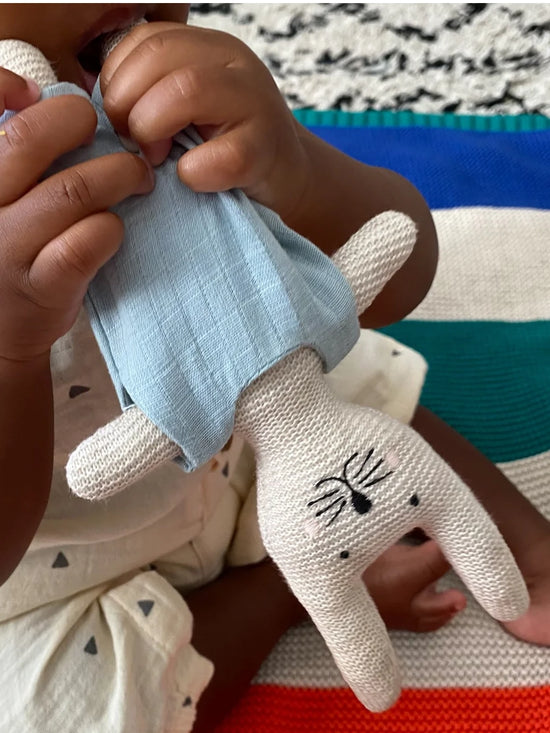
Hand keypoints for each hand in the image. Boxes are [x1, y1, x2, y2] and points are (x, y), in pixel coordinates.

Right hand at [0, 68, 152, 362]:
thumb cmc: (8, 247)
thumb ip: (16, 155)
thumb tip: (46, 101)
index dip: (4, 85)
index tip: (35, 97)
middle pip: (30, 139)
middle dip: (80, 123)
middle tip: (107, 132)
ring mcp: (7, 247)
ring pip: (71, 191)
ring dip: (119, 176)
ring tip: (138, 177)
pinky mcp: (42, 284)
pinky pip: (86, 242)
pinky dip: (111, 227)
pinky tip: (115, 227)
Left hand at [100, 21, 308, 220]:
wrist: (286, 180)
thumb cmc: (225, 148)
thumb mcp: (187, 107)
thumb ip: (151, 91)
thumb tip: (96, 106)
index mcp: (207, 48)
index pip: (143, 39)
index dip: (115, 79)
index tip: (121, 118)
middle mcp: (233, 62)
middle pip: (157, 56)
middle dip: (127, 104)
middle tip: (134, 141)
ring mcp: (254, 103)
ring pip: (186, 90)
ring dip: (154, 129)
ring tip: (158, 157)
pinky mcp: (265, 150)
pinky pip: (219, 156)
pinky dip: (194, 173)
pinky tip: (193, 178)